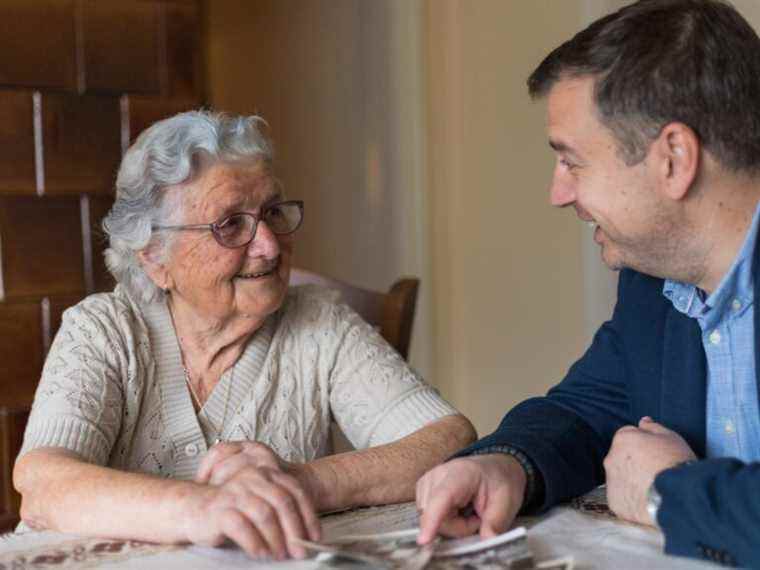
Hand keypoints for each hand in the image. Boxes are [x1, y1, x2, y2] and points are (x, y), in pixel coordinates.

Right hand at [187, 441, 319, 559]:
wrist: (195, 508)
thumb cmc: (232, 508)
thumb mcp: (261, 503)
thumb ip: (280, 511)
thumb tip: (305, 536)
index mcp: (267, 474)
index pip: (296, 492)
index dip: (308, 516)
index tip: (314, 537)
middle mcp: (253, 479)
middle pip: (283, 502)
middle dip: (295, 530)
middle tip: (299, 550)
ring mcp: (236, 492)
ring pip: (264, 514)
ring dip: (276, 538)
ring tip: (280, 554)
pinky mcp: (220, 509)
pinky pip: (242, 526)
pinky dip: (255, 543)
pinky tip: (261, 553)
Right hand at [416, 454, 526, 544]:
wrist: (493, 469)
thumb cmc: (499, 483)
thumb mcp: (507, 502)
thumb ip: (496, 522)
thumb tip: (488, 541)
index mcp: (461, 473)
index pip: (442, 497)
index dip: (432, 519)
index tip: (424, 540)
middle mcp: (438, 474)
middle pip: (435, 516)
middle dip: (457, 527)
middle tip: (477, 519)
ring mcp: (427, 481)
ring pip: (429, 519)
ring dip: (450, 525)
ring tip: (468, 513)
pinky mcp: (422, 490)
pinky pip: (427, 517)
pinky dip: (443, 521)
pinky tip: (456, 511)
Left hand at [604, 417, 696, 525]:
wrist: (679, 497)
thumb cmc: (676, 463)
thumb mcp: (671, 437)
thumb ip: (653, 427)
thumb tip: (643, 421)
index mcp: (622, 439)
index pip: (629, 437)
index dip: (644, 445)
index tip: (657, 454)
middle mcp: (611, 458)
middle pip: (622, 458)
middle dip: (635, 462)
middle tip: (657, 472)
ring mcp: (611, 481)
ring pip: (620, 478)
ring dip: (632, 481)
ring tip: (655, 489)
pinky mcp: (614, 502)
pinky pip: (622, 498)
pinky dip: (631, 499)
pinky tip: (648, 501)